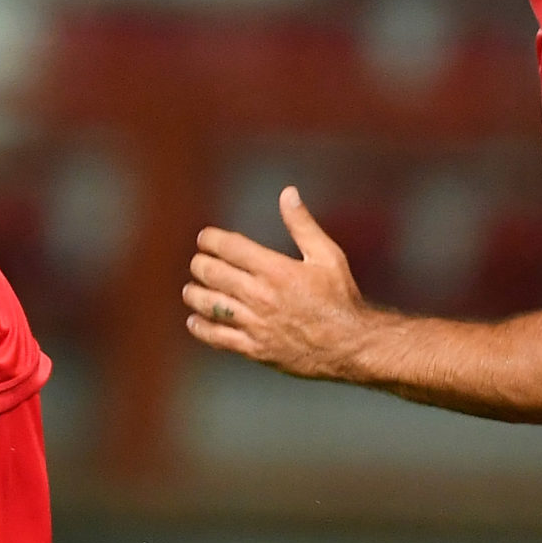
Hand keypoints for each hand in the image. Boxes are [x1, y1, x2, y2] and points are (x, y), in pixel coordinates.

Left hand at [182, 187, 371, 378]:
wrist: (351, 345)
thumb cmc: (341, 298)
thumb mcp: (328, 256)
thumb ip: (303, 225)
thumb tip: (288, 193)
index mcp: (275, 270)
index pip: (229, 247)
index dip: (210, 240)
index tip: (205, 238)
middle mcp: (260, 295)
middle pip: (213, 274)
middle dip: (200, 265)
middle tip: (198, 262)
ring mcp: (255, 324)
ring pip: (210, 305)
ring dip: (195, 294)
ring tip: (190, 290)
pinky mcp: (255, 348)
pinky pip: (218, 338)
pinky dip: (201, 328)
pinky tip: (195, 321)